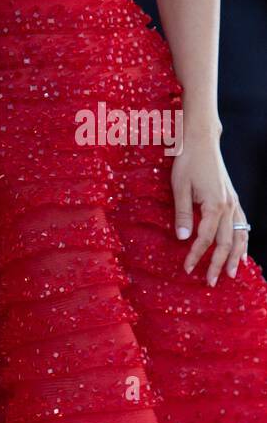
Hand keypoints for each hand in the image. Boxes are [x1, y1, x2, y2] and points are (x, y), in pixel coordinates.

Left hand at [171, 138, 248, 283]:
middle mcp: (229, 206)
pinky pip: (243, 225)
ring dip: (235, 257)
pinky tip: (242, 252)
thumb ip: (182, 214)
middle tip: (210, 281)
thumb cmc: (187, 162)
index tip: (187, 268)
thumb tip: (182, 239)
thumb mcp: (179, 187)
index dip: (196, 255)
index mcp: (214, 205)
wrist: (201, 141)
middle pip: (225, 243)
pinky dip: (243, 241)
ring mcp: (234, 203)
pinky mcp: (233, 199)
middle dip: (218, 264)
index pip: (205, 239)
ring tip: (231, 274)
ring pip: (239, 236)